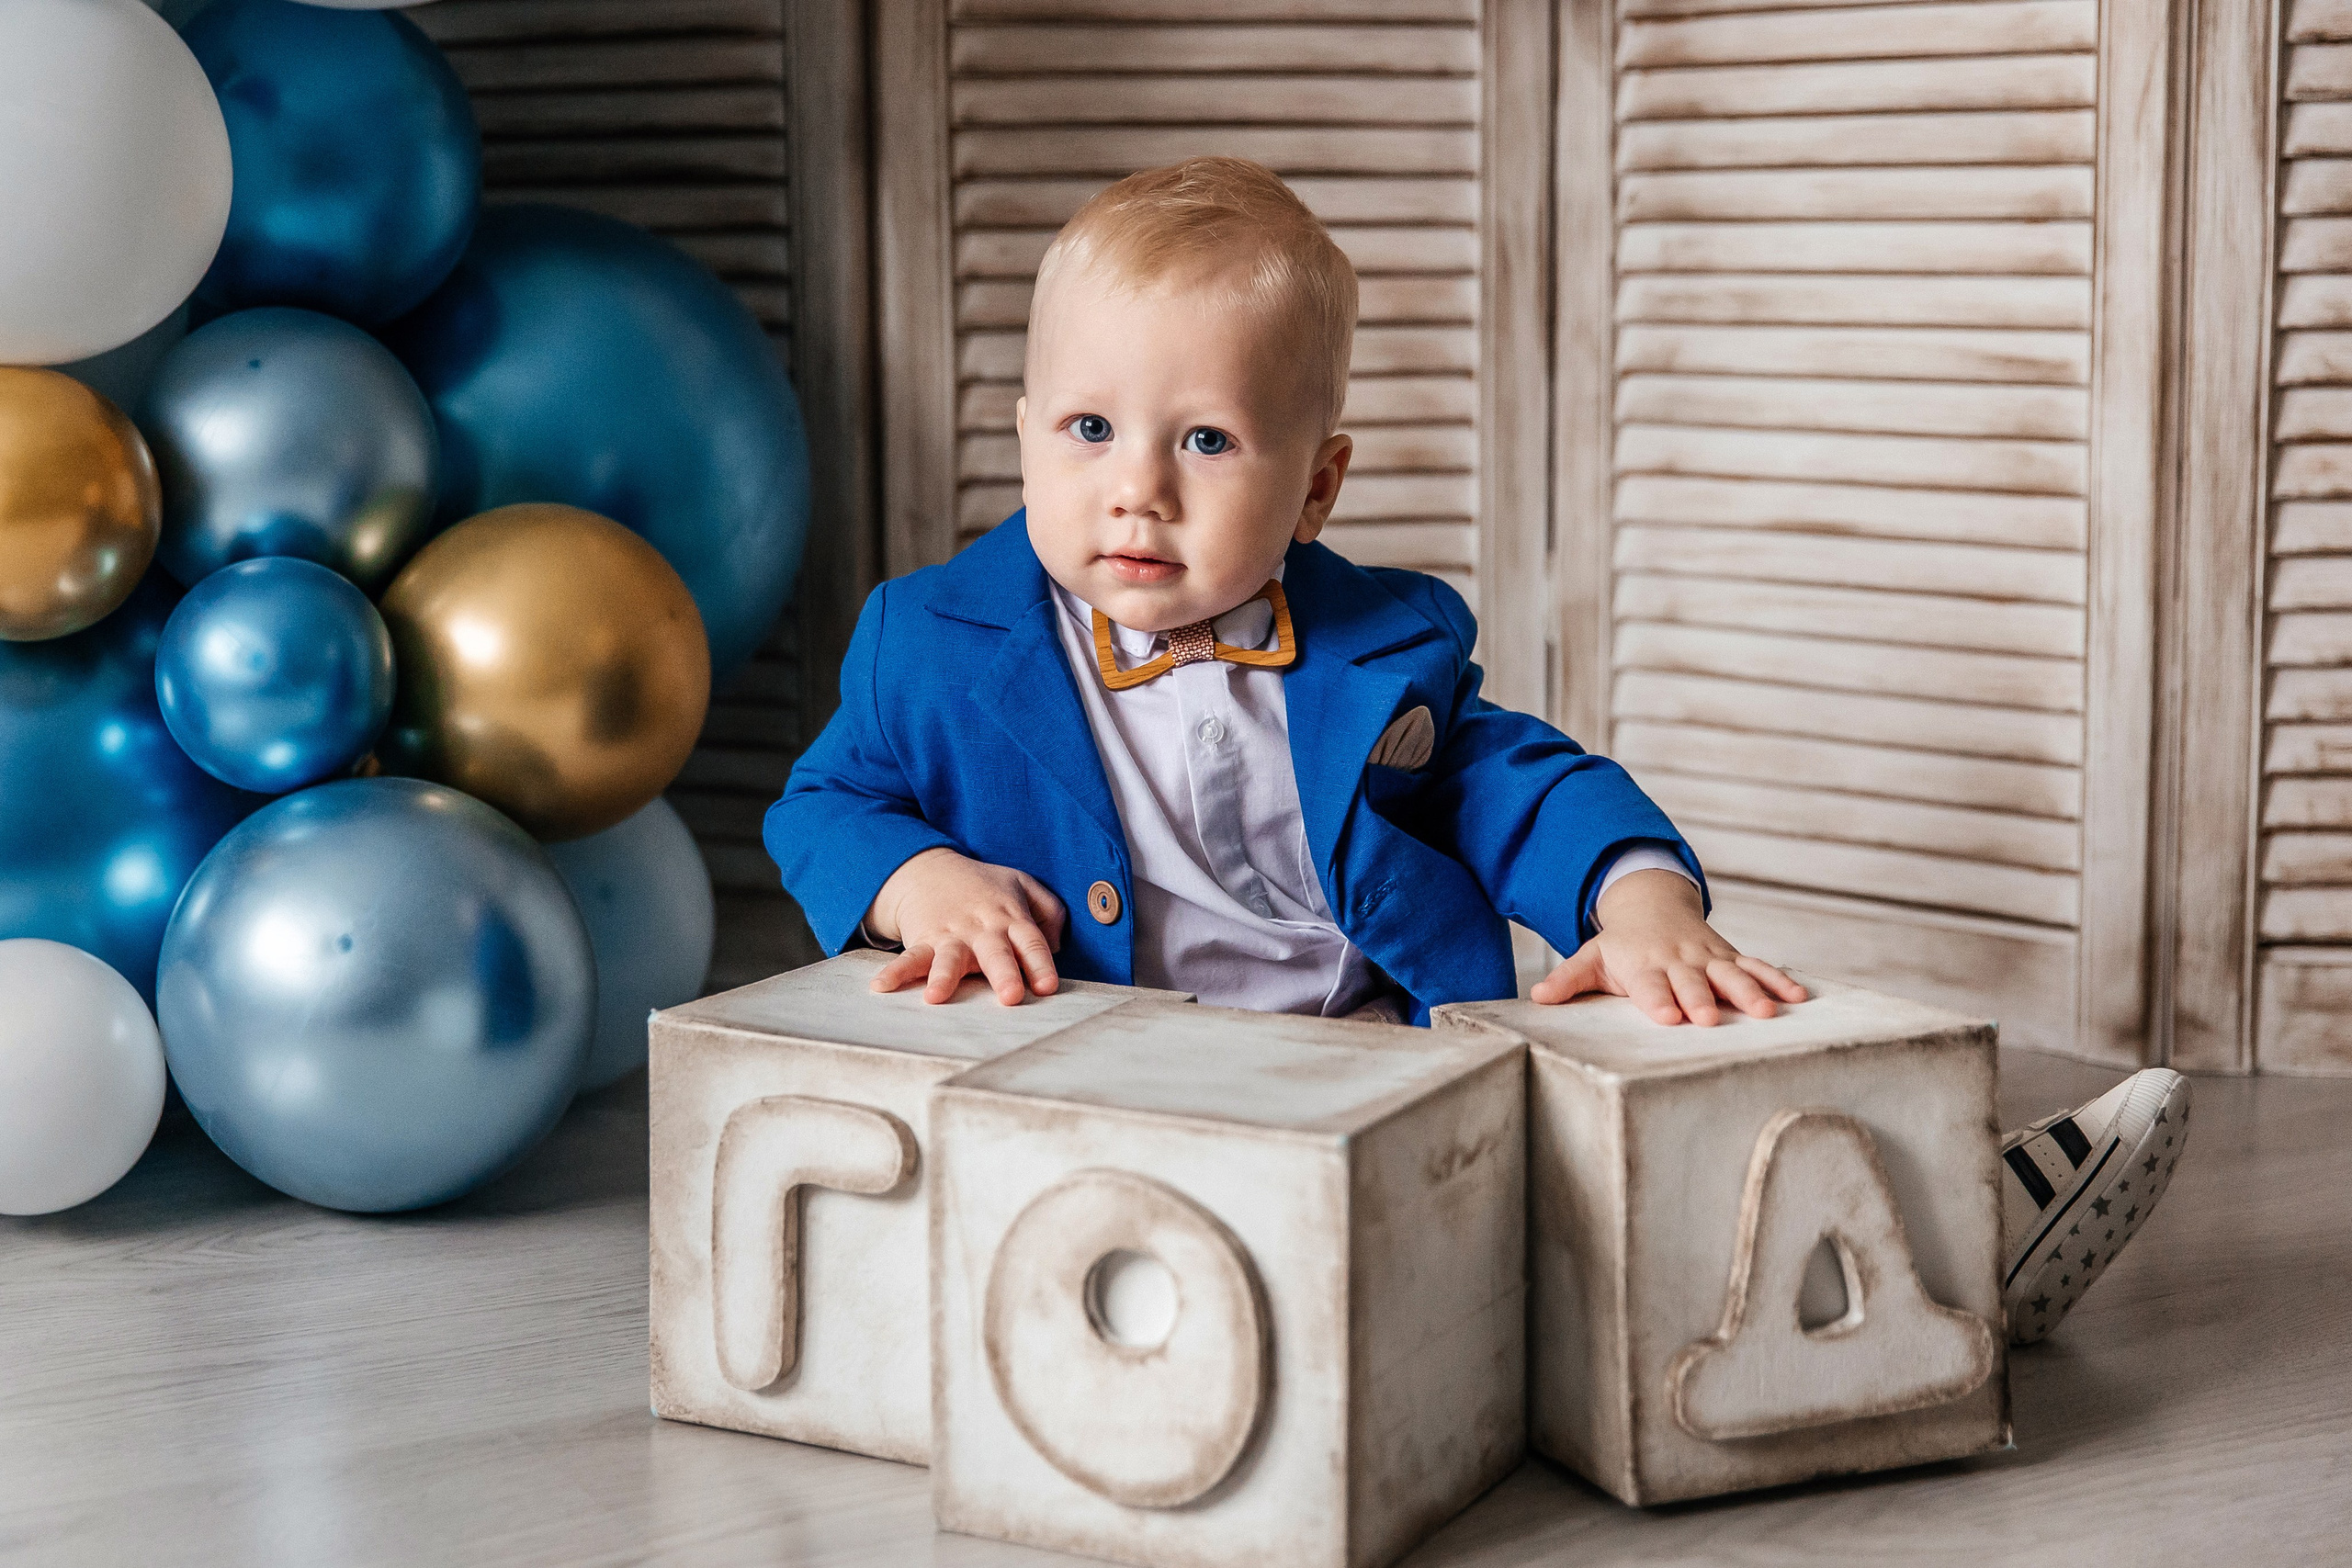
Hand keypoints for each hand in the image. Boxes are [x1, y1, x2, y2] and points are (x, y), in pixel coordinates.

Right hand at [866, 847, 1065, 1005]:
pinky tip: (882, 986)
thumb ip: (1050, 913)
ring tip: (936, 996)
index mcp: (1010, 918)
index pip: (1030, 941)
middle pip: (995, 952)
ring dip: (943, 976)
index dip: (1040, 964)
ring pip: (949, 957)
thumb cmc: (985, 886)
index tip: (1047, 987)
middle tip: (1010, 996)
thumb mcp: (1025, 886)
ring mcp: (950, 936)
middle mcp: (982, 929)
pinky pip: (909, 957)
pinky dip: (895, 971)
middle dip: (1003, 973)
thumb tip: (1056, 947)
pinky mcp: (924, 941)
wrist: (930, 870)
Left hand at [1529, 868, 1804, 1025]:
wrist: (1652, 906)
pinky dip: (1779, 980)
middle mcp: (1678, 961)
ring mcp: (1708, 958)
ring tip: (1767, 1013)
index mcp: (1644, 965)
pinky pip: (1758, 966)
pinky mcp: (1730, 957)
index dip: (1657, 1000)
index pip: (1649, 986)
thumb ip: (1567, 980)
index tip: (1666, 1016)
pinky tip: (1799, 997)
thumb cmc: (1621, 946)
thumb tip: (1537, 999)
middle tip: (1709, 1018)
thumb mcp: (1591, 959)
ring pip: (1732, 974)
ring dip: (1750, 992)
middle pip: (1692, 981)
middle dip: (1701, 998)